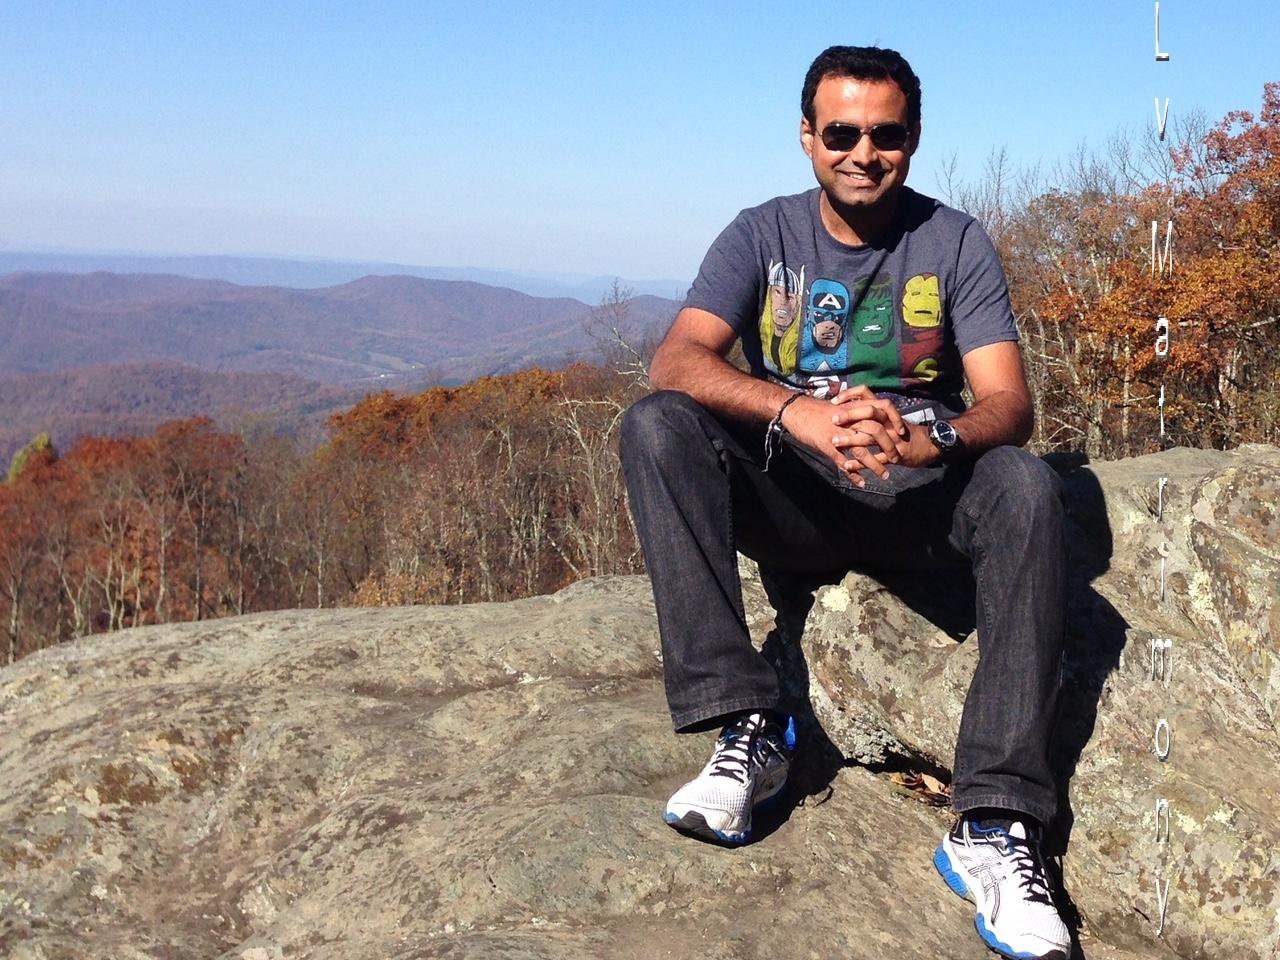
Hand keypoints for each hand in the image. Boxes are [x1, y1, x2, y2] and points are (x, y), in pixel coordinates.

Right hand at [779, 388, 907, 485]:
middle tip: (896, 458)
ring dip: (875, 465)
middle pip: (876, 432)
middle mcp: (849, 420)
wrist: (796, 410)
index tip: (902, 432)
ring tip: (884, 476)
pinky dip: (853, 475)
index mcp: (854, 408)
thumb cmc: (816, 408)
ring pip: (862, 450)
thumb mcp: (840, 405)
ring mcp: (838, 434)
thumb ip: (856, 410)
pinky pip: (843, 463)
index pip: (883, 408)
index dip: (895, 419)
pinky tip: (861, 483)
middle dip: (889, 447)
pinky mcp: (828, 446)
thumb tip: (870, 416)